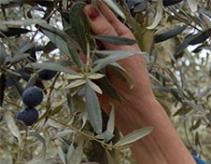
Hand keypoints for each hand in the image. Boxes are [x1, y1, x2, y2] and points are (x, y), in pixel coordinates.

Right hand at [83, 2, 155, 129]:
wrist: (129, 104)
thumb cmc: (132, 77)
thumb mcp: (120, 50)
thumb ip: (104, 30)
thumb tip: (89, 9)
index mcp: (120, 34)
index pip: (105, 13)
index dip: (94, 6)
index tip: (83, 2)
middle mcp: (107, 41)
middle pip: (88, 25)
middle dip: (82, 26)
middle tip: (82, 30)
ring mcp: (95, 53)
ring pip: (78, 40)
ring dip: (80, 45)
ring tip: (90, 57)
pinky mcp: (86, 66)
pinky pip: (75, 57)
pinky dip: (78, 61)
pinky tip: (84, 67)